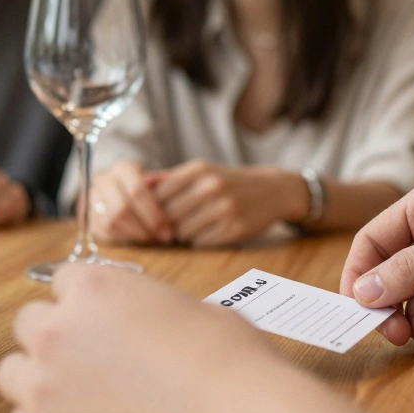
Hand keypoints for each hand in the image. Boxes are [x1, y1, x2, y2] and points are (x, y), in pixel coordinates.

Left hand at [0, 264, 283, 412]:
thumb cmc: (228, 366)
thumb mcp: (188, 309)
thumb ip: (143, 307)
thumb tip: (137, 321)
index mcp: (95, 287)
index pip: (63, 282)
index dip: (84, 302)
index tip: (97, 320)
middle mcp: (59, 330)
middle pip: (29, 324)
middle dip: (56, 338)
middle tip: (91, 359)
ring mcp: (45, 386)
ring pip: (14, 374)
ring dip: (42, 379)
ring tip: (83, 396)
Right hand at [88, 161, 173, 244]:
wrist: (121, 193)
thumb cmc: (147, 189)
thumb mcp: (158, 182)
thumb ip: (163, 184)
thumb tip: (166, 181)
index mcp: (122, 169)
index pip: (136, 189)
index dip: (154, 212)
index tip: (168, 227)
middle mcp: (104, 180)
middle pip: (122, 208)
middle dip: (145, 226)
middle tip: (162, 237)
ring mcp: (93, 198)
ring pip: (111, 222)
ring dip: (134, 234)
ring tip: (151, 239)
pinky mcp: (89, 217)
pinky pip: (104, 232)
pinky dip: (124, 239)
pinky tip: (138, 240)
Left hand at [153, 161, 304, 247]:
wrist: (272, 191)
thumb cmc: (228, 182)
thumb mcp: (202, 171)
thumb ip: (170, 178)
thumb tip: (141, 183)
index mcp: (199, 169)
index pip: (159, 194)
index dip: (151, 208)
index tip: (154, 214)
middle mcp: (212, 186)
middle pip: (168, 215)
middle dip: (165, 224)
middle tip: (169, 227)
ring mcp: (225, 208)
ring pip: (183, 232)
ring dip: (181, 234)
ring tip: (190, 228)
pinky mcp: (234, 229)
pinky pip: (201, 243)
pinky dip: (199, 241)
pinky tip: (207, 232)